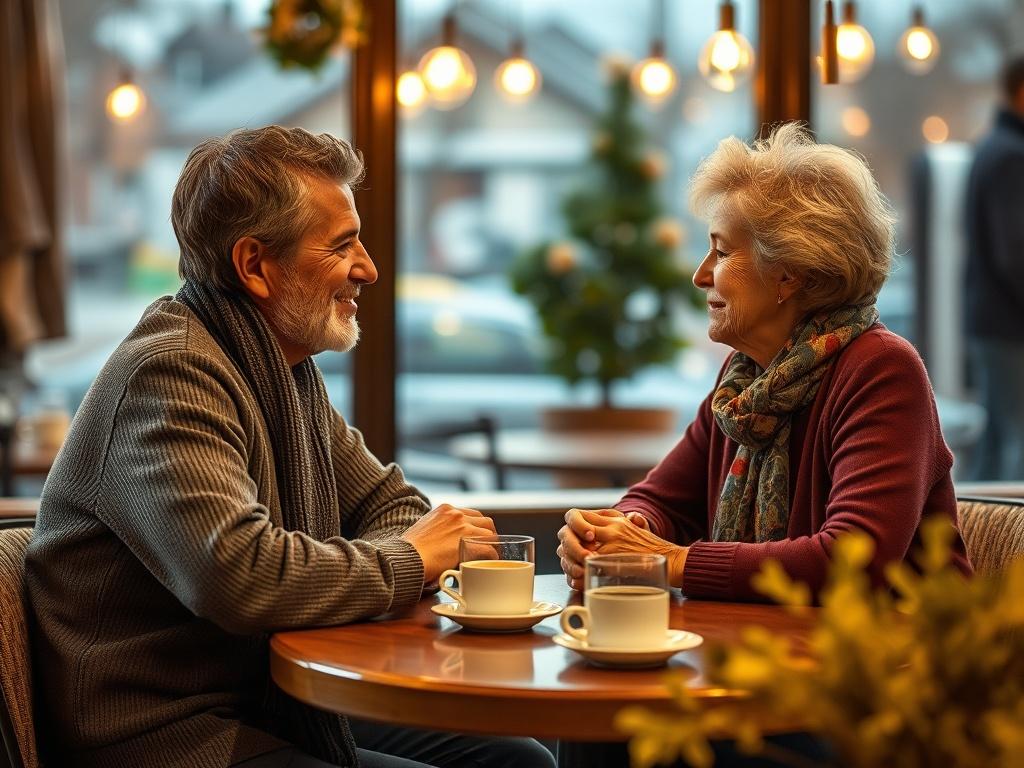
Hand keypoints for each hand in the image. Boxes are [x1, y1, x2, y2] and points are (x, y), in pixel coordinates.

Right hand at [401, 504, 495, 584]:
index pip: (470, 515)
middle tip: (488, 546)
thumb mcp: (423, 532)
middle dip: (488, 534)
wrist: (407, 558)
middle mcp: (455, 514)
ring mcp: (463, 525)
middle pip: (484, 521)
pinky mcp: (468, 539)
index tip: (477, 537)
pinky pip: (488, 547)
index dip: (476, 528)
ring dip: (492, 544)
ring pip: (489, 532)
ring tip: (490, 555)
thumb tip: (444, 543)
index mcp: (444, 509)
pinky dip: (491, 555)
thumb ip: (437, 532)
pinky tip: (489, 562)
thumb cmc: (409, 552)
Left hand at [560, 508, 687, 588]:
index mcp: (614, 520)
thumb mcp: (638, 528)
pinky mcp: (615, 560)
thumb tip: (632, 517)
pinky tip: (580, 579)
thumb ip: (630, 522)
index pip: (578, 515)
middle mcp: (611, 528)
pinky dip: (582, 573)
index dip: (571, 528)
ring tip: (573, 570)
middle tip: (567, 557)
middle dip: (566, 545)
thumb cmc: (654, 547)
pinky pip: (589, 565)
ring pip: (578, 548)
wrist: (672, 559)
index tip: (574, 541)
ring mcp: (612, 543)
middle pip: (573, 530)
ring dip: (572, 561)